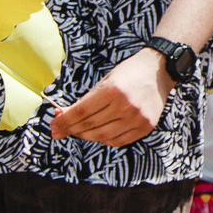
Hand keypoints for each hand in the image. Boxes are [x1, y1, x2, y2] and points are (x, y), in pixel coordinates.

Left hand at [50, 48, 173, 146]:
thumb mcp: (105, 81)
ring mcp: (137, 118)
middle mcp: (125, 106)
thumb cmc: (129, 73)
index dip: (65, 120)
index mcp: (113, 90)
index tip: (54, 125)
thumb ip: (86, 100)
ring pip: (102, 136)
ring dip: (85, 135)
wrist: (159, 71)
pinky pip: (118, 141)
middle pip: (90, 125)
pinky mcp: (145, 127)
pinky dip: (104, 139)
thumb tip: (64, 115)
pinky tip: (97, 134)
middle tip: (59, 130)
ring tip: (77, 131)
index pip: (82, 112)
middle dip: (71, 129)